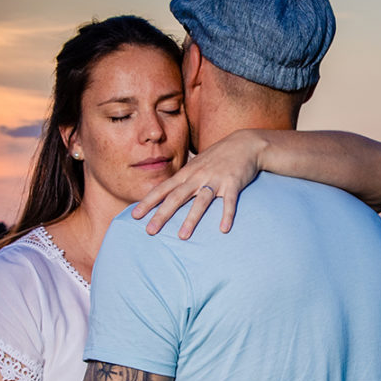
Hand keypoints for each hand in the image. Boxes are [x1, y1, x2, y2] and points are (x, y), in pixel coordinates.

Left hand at [132, 129, 267, 239]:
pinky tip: (223, 229)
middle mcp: (198, 176)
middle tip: (150, 231)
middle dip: (162, 214)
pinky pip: (229, 202)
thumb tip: (168, 192)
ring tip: (182, 236)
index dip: (148, 202)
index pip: (163, 189)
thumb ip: (183, 178)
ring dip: (191, 219)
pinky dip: (227, 215)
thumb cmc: (219, 156)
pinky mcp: (233, 183)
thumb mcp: (197, 164)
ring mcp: (216, 179)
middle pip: (177, 197)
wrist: (245, 143)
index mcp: (187, 173)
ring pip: (201, 201)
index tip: (135, 215)